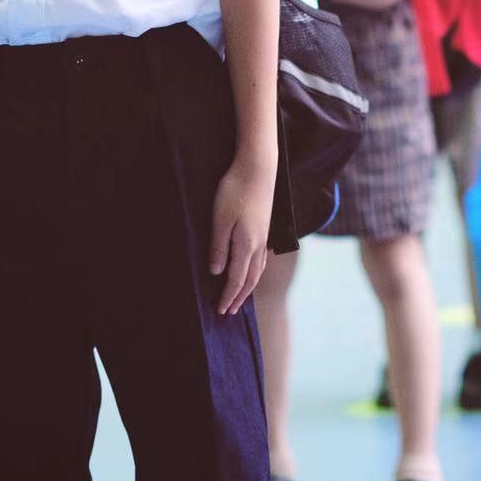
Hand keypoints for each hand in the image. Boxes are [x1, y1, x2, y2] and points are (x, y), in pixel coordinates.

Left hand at [209, 154, 275, 316]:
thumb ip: (218, 247)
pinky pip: (261, 259)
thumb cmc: (235, 191)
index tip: (220, 311)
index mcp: (246, 246)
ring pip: (257, 271)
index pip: (236, 280)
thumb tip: (217, 272)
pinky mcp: (264, 228)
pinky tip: (252, 270)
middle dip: (239, 297)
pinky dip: (255, 272)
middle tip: (229, 312)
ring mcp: (263, 237)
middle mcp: (258, 245)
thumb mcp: (220, 219)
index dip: (228, 297)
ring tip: (241, 297)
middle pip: (249, 280)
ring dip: (248, 287)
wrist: (257, 168)